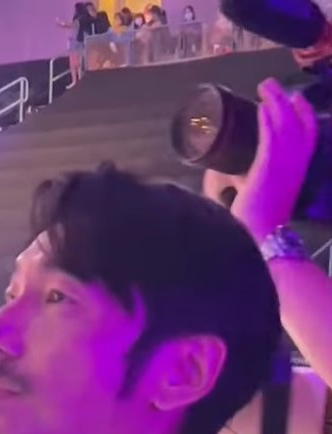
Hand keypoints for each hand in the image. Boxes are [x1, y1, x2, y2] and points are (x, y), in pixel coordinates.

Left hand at [203, 79, 317, 241]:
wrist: (260, 240)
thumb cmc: (259, 226)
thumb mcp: (264, 199)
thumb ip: (254, 185)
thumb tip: (232, 182)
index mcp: (297, 173)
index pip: (308, 136)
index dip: (304, 115)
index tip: (296, 99)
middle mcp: (295, 166)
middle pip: (299, 123)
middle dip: (287, 101)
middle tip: (272, 85)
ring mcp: (284, 166)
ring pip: (285, 124)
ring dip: (275, 101)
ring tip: (264, 86)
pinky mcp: (268, 168)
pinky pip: (271, 136)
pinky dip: (267, 119)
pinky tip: (260, 107)